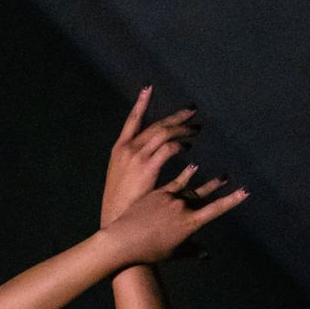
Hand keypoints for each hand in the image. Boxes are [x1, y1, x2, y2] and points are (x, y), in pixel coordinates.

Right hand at [101, 85, 200, 226]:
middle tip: (191, 111)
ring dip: (182, 130)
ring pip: (164, 134)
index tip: (148, 88)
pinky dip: (179, 146)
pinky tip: (187, 148)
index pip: (132, 120)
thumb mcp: (120, 179)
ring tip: (195, 129)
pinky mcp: (147, 167)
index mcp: (119, 150)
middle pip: (155, 125)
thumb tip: (145, 162)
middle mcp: (127, 149)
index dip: (140, 103)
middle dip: (175, 117)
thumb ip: (132, 166)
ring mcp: (136, 157)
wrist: (115, 220)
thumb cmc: (120, 205)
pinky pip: (168, 149)